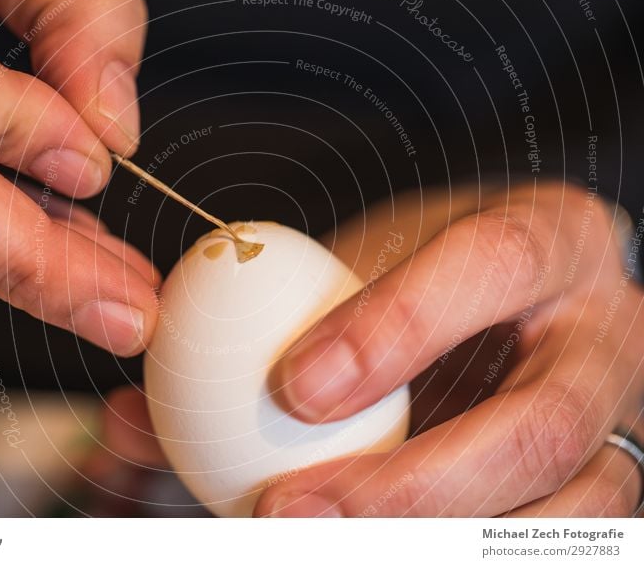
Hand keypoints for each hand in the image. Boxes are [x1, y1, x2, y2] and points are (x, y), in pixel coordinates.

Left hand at [257, 181, 643, 516]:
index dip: (400, 326)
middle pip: (544, 425)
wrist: (518, 299)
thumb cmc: (434, 267)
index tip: (297, 386)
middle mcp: (608, 335)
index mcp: (555, 239)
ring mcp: (620, 421)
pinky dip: (453, 546)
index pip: (496, 265)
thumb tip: (176, 392)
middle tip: (290, 507)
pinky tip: (366, 542)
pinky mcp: (609, 484)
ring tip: (314, 537)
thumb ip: (305, 302)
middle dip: (413, 483)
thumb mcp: (381, 252)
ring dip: (434, 538)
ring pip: (569, 510)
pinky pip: (556, 540)